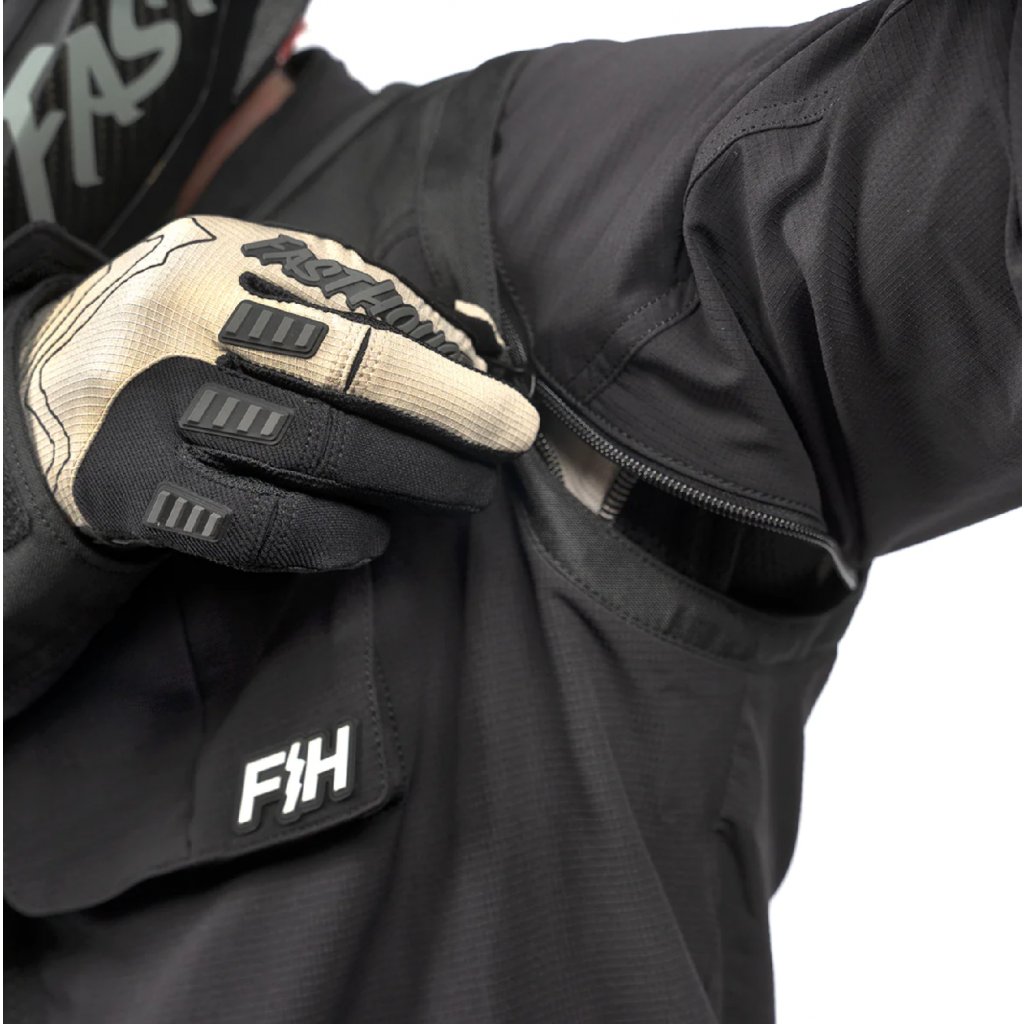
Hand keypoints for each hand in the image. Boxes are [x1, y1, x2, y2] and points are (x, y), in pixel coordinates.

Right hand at [17, 216, 537, 570]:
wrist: (42, 381)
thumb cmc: (177, 334)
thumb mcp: (241, 282)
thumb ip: (335, 300)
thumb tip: (459, 345)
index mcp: (222, 255)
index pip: (361, 304)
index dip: (444, 355)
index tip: (504, 393)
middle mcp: (183, 318)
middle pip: (347, 369)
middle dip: (449, 411)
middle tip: (509, 443)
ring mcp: (151, 404)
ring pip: (309, 447)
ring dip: (407, 477)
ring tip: (461, 492)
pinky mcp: (130, 487)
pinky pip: (250, 524)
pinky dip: (326, 536)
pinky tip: (370, 538)